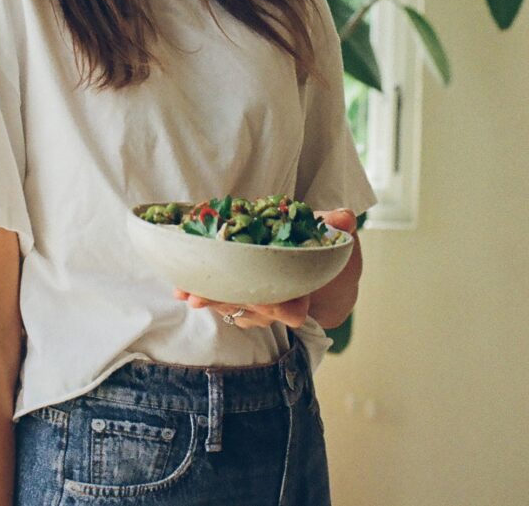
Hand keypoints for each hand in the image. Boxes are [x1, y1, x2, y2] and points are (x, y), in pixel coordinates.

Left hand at [171, 207, 358, 329]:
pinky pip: (223, 300)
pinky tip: (183, 288)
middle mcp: (280, 303)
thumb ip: (336, 224)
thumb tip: (345, 217)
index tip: (256, 302)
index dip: (277, 308)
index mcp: (303, 289)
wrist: (313, 264)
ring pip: (233, 308)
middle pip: (252, 311)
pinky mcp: (242, 297)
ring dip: (209, 300)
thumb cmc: (317, 245)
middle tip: (198, 297)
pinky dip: (205, 293)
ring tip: (184, 292)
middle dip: (226, 303)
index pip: (293, 309)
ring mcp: (260, 305)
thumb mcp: (330, 232)